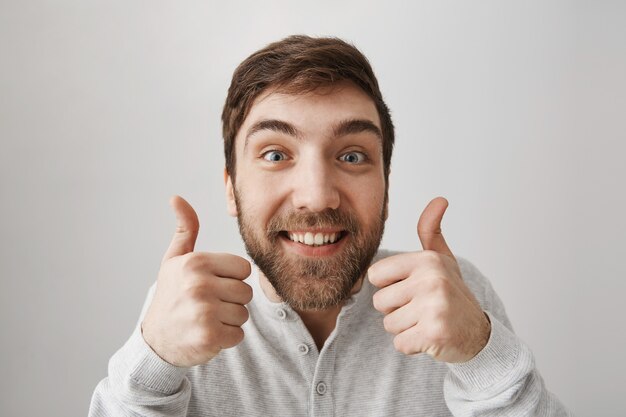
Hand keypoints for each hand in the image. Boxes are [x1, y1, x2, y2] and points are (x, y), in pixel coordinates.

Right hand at [141, 196, 252, 366]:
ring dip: (229, 320)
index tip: (212, 285)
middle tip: (208, 305)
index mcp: (196, 262)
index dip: (231, 278)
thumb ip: (185, 230)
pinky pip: (239, 334)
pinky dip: (227, 338)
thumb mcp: (174, 260)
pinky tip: (208, 334)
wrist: (155, 340)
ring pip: (244, 313)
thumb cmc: (171, 296)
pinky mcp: (209, 336)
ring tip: (207, 319)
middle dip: (231, 301)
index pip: (244, 268)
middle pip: (246, 292)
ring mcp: (204, 311)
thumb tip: (176, 198)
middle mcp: (199, 284)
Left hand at [368, 197, 490, 362]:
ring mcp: (434, 307)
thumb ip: (431, 231)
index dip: (389, 286)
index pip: (375, 275)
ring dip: (405, 328)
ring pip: (388, 324)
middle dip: (396, 310)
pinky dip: (412, 345)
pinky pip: (400, 344)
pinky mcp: (434, 333)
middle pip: (379, 302)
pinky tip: (430, 337)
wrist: (479, 335)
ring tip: (427, 321)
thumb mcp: (442, 260)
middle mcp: (432, 280)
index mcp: (427, 260)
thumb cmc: (452, 295)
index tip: (412, 289)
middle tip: (422, 309)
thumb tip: (440, 199)